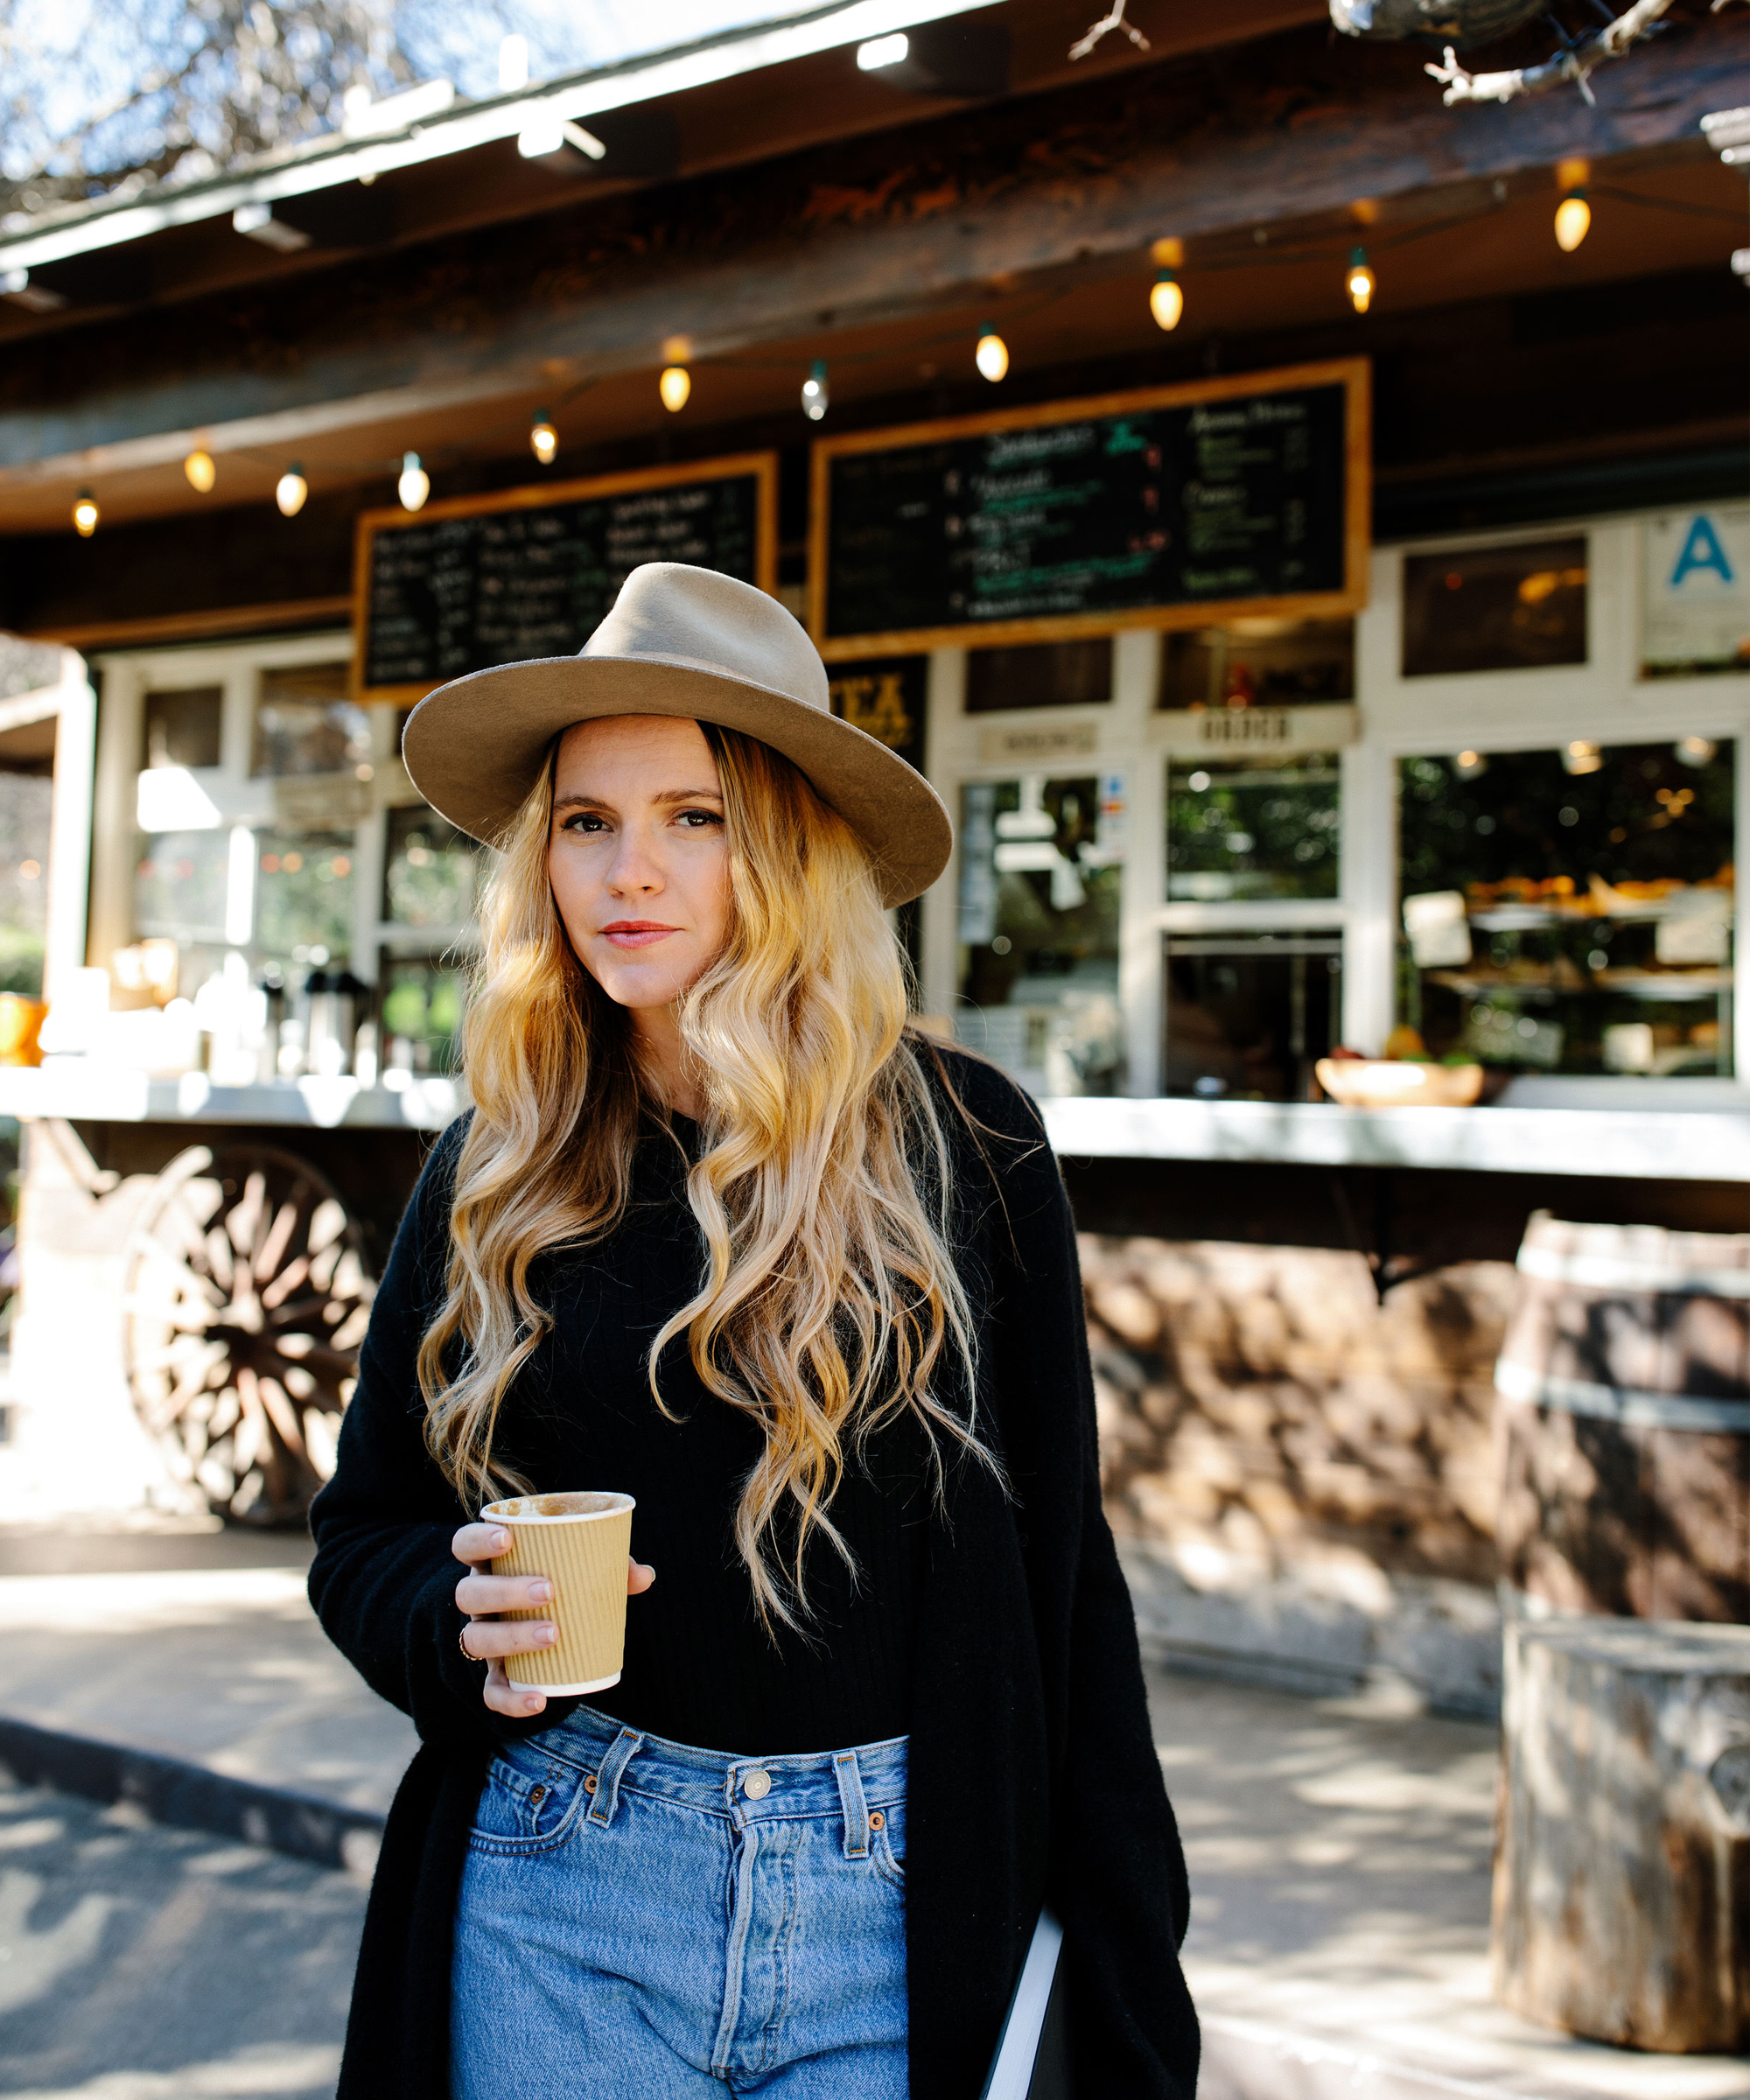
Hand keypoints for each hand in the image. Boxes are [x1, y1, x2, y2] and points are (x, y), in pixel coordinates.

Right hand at [452, 1521, 654, 1719]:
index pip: (464, 1544)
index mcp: (493, 1564)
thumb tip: (645, 1576)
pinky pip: (491, 1692)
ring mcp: (482, 1638)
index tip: (507, 1538)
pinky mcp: (494, 1675)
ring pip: (476, 1639)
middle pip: (470, 1593)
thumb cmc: (565, 1586)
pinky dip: (511, 1700)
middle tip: (548, 1591)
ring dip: (512, 1637)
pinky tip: (539, 1700)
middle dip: (505, 1591)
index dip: (477, 1540)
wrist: (549, 1633)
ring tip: (553, 1634)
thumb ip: (612, 1566)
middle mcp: (480, 1601)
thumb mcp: (583, 1570)